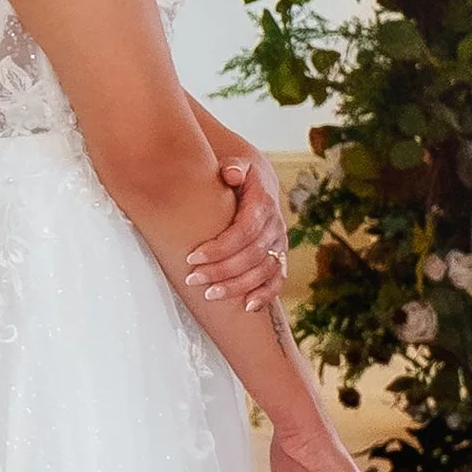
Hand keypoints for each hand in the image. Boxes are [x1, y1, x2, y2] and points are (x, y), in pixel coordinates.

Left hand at [184, 153, 290, 309]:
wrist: (258, 185)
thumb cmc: (237, 177)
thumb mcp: (237, 164)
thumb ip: (233, 167)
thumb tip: (230, 173)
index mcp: (263, 204)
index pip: (244, 231)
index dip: (220, 248)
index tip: (192, 258)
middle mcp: (274, 227)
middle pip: (252, 255)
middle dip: (222, 270)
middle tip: (193, 279)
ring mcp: (279, 245)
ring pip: (263, 271)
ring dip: (237, 286)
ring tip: (210, 295)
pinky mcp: (279, 259)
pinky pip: (277, 280)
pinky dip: (266, 295)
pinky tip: (248, 307)